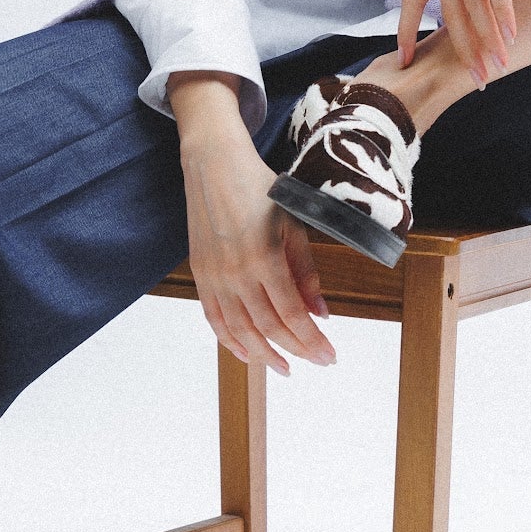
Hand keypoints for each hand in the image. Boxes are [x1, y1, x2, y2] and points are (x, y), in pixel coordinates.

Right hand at [170, 77, 334, 377]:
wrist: (212, 163)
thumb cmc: (257, 186)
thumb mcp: (292, 221)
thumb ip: (306, 270)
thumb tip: (322, 312)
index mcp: (264, 256)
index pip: (292, 314)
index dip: (312, 340)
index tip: (330, 355)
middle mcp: (236, 272)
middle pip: (268, 327)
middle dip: (296, 350)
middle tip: (318, 362)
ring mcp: (214, 275)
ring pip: (239, 330)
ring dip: (263, 354)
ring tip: (284, 367)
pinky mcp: (200, 273)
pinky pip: (213, 317)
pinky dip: (229, 340)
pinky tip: (246, 353)